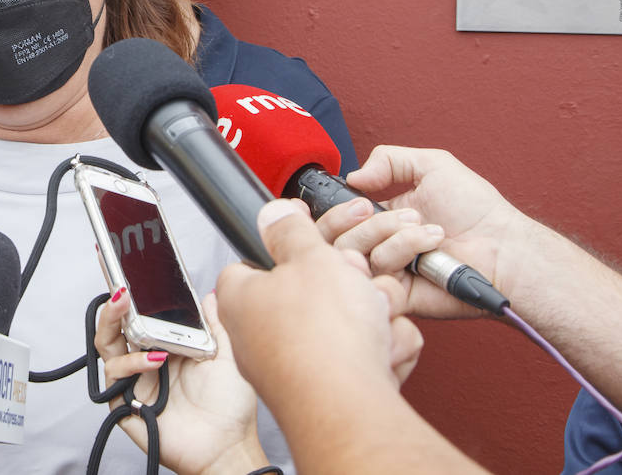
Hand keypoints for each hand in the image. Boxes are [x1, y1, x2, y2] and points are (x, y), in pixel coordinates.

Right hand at [93, 288, 266, 474]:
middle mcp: (147, 361)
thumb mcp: (228, 355)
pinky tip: (154, 360)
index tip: (130, 274)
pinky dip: (131, 362)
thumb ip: (216, 323)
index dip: (133, 296)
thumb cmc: (231, 409)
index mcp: (168, 347)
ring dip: (112, 322)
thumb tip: (209, 296)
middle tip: (121, 288)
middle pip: (116, 325)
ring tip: (124, 306)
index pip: (141, 315)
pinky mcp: (125, 402)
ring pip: (107, 344)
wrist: (228, 446)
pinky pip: (116, 375)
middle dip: (113, 303)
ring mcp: (135, 381)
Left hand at [217, 200, 423, 406]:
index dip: (291, 249)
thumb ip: (292, 230)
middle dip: (347, 286)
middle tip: (354, 283)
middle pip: (312, 293)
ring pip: (345, 324)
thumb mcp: (310, 257)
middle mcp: (260, 336)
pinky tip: (380, 354)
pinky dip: (380, 352)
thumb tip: (274, 213)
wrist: (351, 407)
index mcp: (241, 298)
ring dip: (372, 317)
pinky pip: (363, 358)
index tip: (315, 245)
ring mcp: (294, 367)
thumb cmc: (322, 336)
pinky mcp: (329, 391)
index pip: (255, 262)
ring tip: (373, 320)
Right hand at [314, 146, 528, 318]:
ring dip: (395, 236)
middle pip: (335, 235)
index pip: (337, 217)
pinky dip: (400, 256)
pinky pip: (376, 274)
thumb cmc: (478, 211)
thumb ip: (389, 159)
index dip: (340, 208)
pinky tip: (426, 255)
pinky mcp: (396, 293)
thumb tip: (353, 176)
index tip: (361, 199)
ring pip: (355, 252)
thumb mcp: (433, 166)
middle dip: (368, 220)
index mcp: (381, 217)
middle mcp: (379, 244)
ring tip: (431, 234)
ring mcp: (386, 270)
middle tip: (403, 215)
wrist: (503, 248)